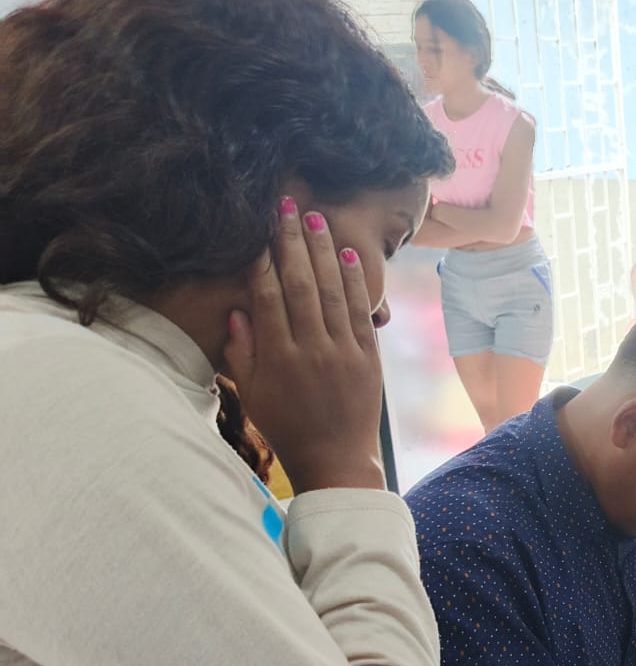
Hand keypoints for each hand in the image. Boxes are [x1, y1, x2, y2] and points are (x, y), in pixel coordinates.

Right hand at [224, 199, 384, 492]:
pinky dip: (355, 282)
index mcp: (277, 358)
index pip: (268, 296)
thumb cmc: (287, 426)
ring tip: (316, 219)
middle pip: (300, 285)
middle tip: (288, 206)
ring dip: (323, 252)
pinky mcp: (369, 357)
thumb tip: (236, 309)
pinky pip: (361, 312)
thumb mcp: (253, 394)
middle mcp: (310, 350)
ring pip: (332, 292)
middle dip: (293, 242)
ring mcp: (343, 352)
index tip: (259, 229)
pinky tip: (347, 255)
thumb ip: (242, 351)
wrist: (335, 459)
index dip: (263, 259)